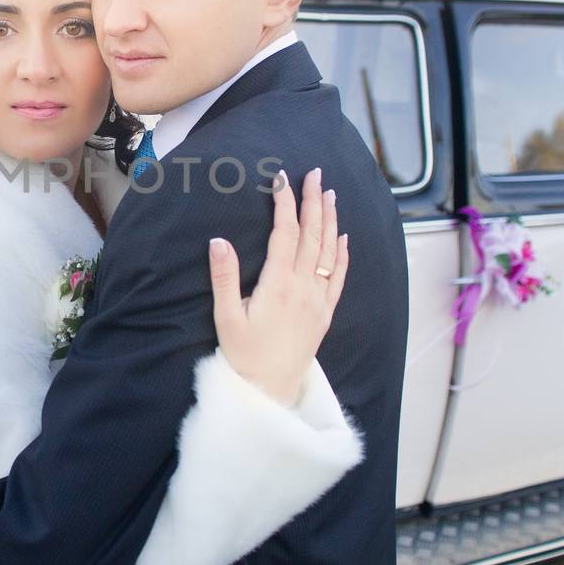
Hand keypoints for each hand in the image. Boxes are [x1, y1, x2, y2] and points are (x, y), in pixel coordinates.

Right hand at [208, 167, 348, 406]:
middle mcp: (303, 287)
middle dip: (313, 201)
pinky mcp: (325, 313)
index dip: (284, 204)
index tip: (281, 180)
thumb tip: (218, 240)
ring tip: (330, 194)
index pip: (285, 233)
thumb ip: (223, 277)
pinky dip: (343, 253)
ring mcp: (318, 300)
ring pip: (330, 251)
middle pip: (312, 235)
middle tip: (314, 174)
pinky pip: (339, 277)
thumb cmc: (244, 355)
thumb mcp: (226, 317)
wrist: (271, 390)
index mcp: (278, 284)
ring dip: (330, 220)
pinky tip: (344, 236)